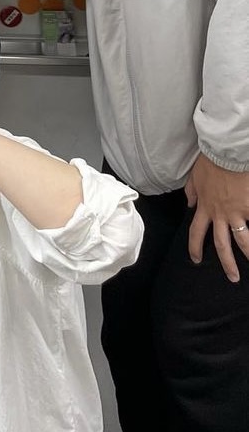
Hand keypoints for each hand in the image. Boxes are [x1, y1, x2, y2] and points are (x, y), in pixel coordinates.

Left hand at [186, 152, 248, 281]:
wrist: (227, 153)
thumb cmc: (211, 162)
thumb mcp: (194, 177)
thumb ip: (191, 192)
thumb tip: (189, 204)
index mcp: (205, 207)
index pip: (196, 231)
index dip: (195, 247)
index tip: (196, 259)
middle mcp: (220, 214)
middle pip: (221, 244)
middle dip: (227, 263)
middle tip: (232, 277)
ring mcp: (237, 213)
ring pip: (244, 241)